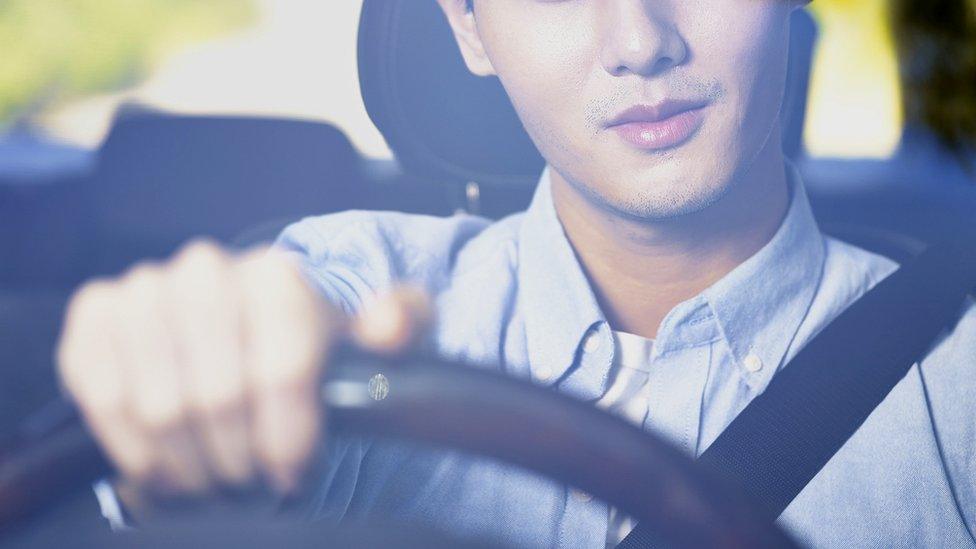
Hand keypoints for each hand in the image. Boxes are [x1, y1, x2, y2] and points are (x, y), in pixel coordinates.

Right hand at [56, 239, 430, 505]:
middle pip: (217, 397)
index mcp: (276, 276)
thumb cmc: (309, 341)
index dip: (288, 436)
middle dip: (238, 457)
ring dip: (190, 463)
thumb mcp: (371, 337)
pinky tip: (166, 462)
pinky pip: (102, 400)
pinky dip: (135, 448)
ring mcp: (144, 291)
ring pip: (159, 408)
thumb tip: (389, 326)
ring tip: (214, 474)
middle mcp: (204, 271)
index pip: (283, 370)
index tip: (294, 469)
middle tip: (251, 478)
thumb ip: (400, 324)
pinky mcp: (94, 318)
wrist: (244, 325)